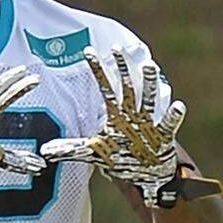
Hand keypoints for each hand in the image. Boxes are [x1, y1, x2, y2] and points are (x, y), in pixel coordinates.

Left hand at [40, 46, 186, 207]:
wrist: (145, 176)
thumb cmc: (121, 159)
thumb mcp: (93, 153)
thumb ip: (71, 149)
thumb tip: (44, 151)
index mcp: (115, 115)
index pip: (104, 87)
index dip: (97, 70)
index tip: (87, 51)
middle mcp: (132, 114)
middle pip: (127, 86)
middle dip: (122, 68)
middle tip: (116, 47)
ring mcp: (148, 123)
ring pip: (148, 99)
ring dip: (149, 83)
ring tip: (149, 65)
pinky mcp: (163, 137)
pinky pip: (168, 124)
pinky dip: (173, 116)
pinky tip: (178, 106)